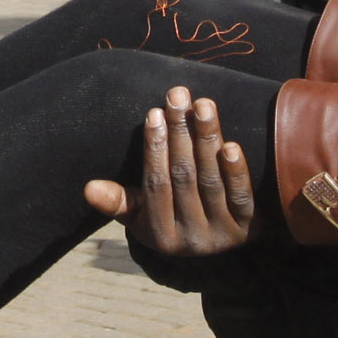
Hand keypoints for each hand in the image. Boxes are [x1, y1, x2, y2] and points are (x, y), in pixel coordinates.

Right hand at [83, 87, 254, 256]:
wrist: (219, 241)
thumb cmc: (170, 216)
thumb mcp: (139, 214)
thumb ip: (117, 200)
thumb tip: (88, 188)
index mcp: (159, 236)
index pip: (155, 185)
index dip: (154, 149)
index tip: (154, 113)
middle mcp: (191, 238)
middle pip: (184, 178)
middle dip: (180, 134)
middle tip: (178, 96)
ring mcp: (222, 234)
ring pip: (211, 181)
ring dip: (207, 140)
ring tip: (203, 105)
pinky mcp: (249, 228)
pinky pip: (241, 197)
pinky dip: (236, 171)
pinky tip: (231, 145)